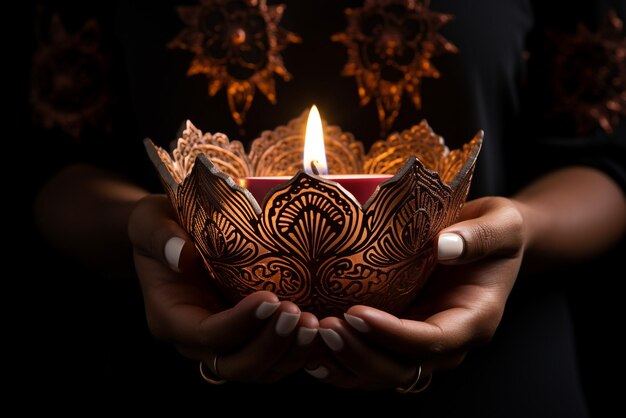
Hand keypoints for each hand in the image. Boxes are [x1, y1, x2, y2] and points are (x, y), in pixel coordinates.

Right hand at [128, 195, 318, 382]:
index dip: (239, 324)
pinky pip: (276, 357)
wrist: (170, 234)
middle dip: (270, 345)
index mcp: (171, 317)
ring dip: (290, 352)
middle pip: (236, 365)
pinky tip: (324, 329)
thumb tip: (181, 253)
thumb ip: (159, 236)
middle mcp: (197, 339)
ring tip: (317, 324)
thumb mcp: (149, 221)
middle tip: (299, 314)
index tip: (269, 298)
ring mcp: (225, 342)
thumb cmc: (159, 225)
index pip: (206, 335)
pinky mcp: (249, 336)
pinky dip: (300, 351)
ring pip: (261, 369)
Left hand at [307, 197, 524, 389]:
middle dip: (359, 353)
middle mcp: (446, 341)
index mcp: (473, 320)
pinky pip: (367, 359)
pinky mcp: (397, 334)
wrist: (487, 241)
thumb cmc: (496, 232)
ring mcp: (418, 342)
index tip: (356, 313)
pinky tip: (309, 346)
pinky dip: (338, 360)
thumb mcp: (501, 225)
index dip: (392, 335)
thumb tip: (445, 245)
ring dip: (342, 361)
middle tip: (324, 326)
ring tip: (310, 335)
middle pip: (399, 368)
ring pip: (378, 373)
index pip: (432, 341)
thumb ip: (478, 237)